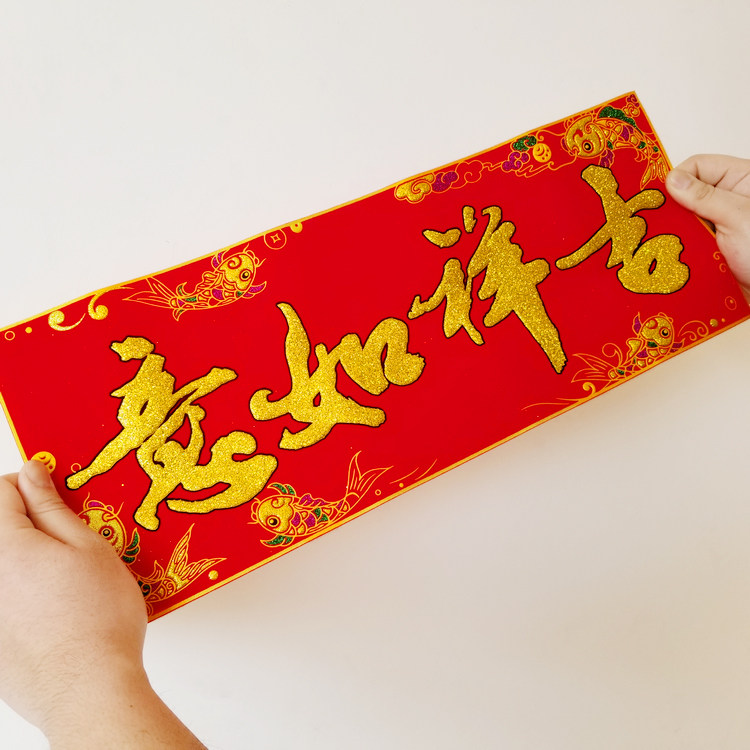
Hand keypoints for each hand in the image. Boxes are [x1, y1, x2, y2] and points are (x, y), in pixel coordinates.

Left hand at [0, 461, 205, 748]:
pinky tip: (52, 614)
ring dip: (27, 563)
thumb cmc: (97, 618)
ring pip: (5, 568)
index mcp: (3, 547)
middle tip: (66, 541)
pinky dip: (22, 597)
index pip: (0, 490)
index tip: (56, 495)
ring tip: (64, 583)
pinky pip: (5, 602)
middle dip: (28, 525)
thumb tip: (33, 473)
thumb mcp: (88, 547)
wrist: (88, 689)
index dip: (32, 485)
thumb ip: (52, 505)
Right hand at [666, 154, 749, 302]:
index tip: (662, 199)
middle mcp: (730, 200)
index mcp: (742, 180)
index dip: (678, 179)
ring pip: (685, 221)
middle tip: (657, 224)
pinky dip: (679, 251)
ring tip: (668, 245)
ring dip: (676, 234)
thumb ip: (704, 197)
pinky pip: (688, 244)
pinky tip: (674, 259)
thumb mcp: (738, 218)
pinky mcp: (713, 248)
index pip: (698, 166)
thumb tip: (673, 180)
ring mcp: (721, 225)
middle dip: (672, 210)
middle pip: (687, 194)